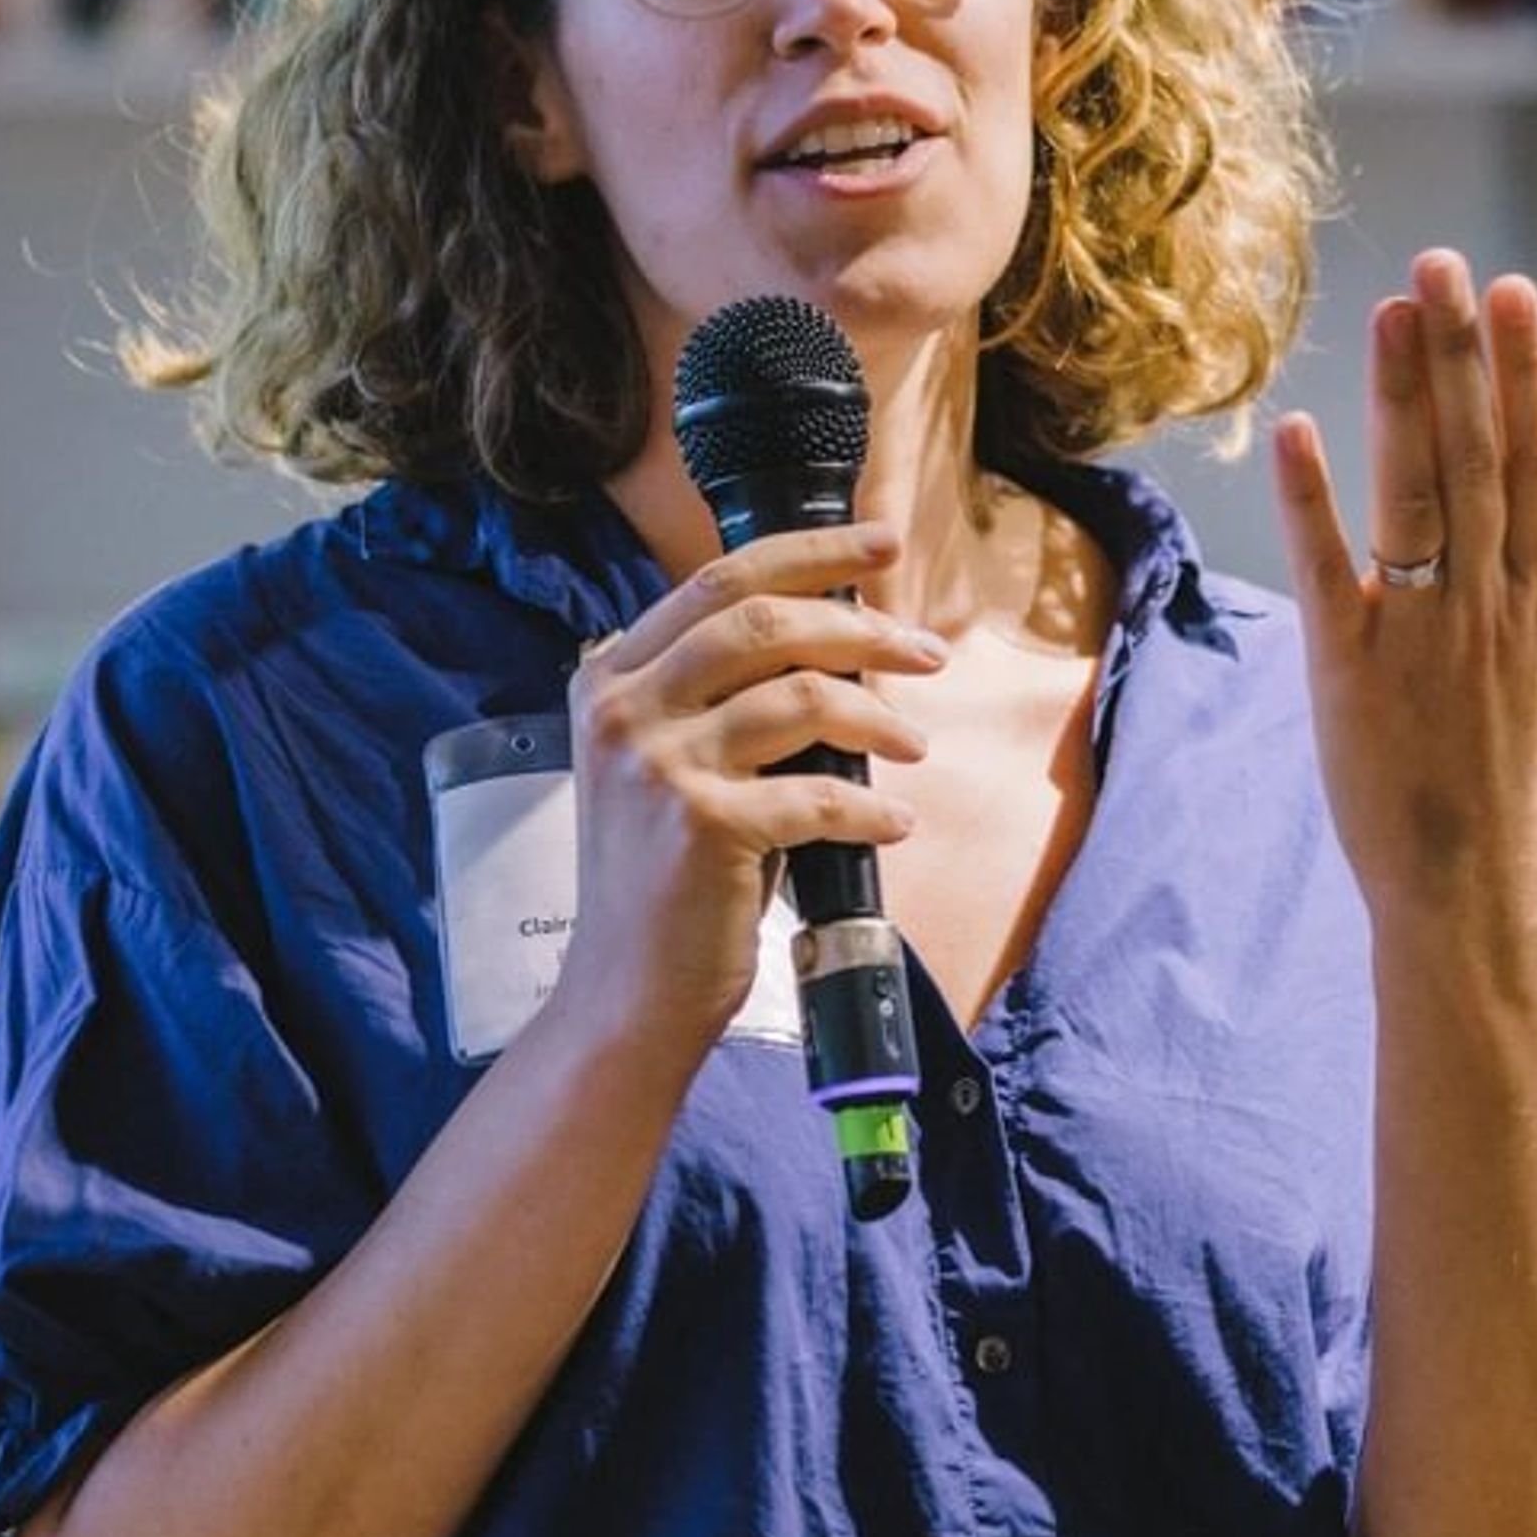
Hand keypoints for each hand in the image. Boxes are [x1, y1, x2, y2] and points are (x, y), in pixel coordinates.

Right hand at [546, 522, 943, 1062]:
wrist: (626, 991)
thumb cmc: (665, 878)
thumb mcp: (662, 764)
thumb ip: (717, 696)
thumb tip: (836, 641)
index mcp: (610, 678)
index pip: (719, 579)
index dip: (811, 552)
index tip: (882, 545)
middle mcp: (624, 710)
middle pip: (763, 620)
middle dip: (861, 625)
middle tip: (926, 650)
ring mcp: (659, 766)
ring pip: (799, 695)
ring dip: (877, 716)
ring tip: (911, 746)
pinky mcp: (703, 827)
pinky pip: (819, 793)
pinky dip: (870, 810)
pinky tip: (892, 825)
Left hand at [1270, 251, 1536, 926]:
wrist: (1474, 889)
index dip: (1528, 371)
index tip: (1513, 291)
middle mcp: (1490, 600)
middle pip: (1479, 454)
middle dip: (1463, 355)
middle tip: (1442, 263)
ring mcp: (1420, 631)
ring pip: (1417, 494)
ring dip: (1405, 399)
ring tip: (1391, 310)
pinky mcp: (1348, 667)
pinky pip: (1332, 569)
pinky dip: (1316, 501)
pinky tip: (1302, 429)